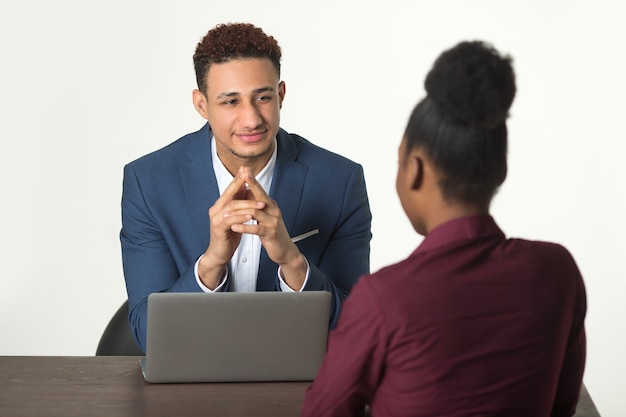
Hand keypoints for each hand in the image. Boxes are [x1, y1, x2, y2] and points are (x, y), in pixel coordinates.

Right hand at [198, 168, 265, 288]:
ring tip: (260, 204)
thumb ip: (239, 203)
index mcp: (221, 205)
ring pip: (232, 207)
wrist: (219, 253)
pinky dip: (241, 218)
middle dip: (240, 185)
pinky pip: (230, 221)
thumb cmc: (229, 234)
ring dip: (247, 204)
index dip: (238, 179)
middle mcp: (216, 209)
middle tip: (251, 179)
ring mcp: (216, 219)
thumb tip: (247, 188)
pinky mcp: (218, 229)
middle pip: (229, 194)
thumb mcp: (236, 217)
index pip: (230, 189)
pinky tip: (250, 216)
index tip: (246, 169)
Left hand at [231, 167, 306, 289]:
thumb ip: (258, 205)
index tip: (245, 169)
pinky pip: (256, 228)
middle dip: (251, 184)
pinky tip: (234, 227)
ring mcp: (273, 221)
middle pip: (261, 195)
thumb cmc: (272, 233)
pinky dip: (244, 227)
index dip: (252, 180)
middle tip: (242, 175)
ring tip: (226, 212)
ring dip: (240, 211)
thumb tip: (248, 192)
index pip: (260, 190)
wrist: (284, 250)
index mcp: (271, 206)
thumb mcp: (265, 217)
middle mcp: (274, 211)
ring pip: (256, 212)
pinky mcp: (271, 233)